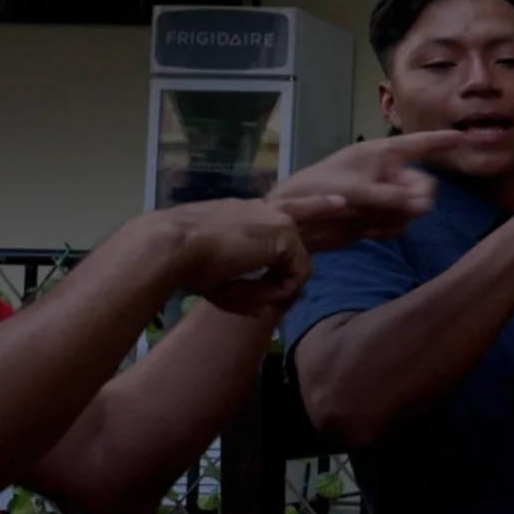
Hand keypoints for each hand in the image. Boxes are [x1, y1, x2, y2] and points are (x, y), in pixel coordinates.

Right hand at [152, 197, 329, 315]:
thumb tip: (268, 312)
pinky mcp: (284, 234)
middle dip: (321, 211)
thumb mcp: (218, 282)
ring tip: (246, 299)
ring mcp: (276, 221)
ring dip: (274, 291)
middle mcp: (261, 211)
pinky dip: (278, 293)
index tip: (332, 202)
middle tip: (341, 207)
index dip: (306, 207)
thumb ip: (246, 293)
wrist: (172, 247)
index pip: (278, 209)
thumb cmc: (185, 263)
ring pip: (294, 265)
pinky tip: (257, 296)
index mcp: (241, 214)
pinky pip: (295, 275)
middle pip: (303, 211)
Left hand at [270, 131, 466, 252]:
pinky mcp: (376, 218)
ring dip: (397, 217)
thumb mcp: (356, 190)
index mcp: (382, 154)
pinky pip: (398, 225)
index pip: (419, 145)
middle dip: (417, 199)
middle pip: (422, 185)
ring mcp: (383, 197)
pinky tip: (367, 231)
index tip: (464, 138)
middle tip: (407, 208)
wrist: (293, 221)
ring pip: (412, 210)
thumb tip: (425, 207)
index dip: (442, 141)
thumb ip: (392, 198)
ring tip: (371, 220)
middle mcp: (387, 174)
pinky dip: (387, 230)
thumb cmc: (318, 189)